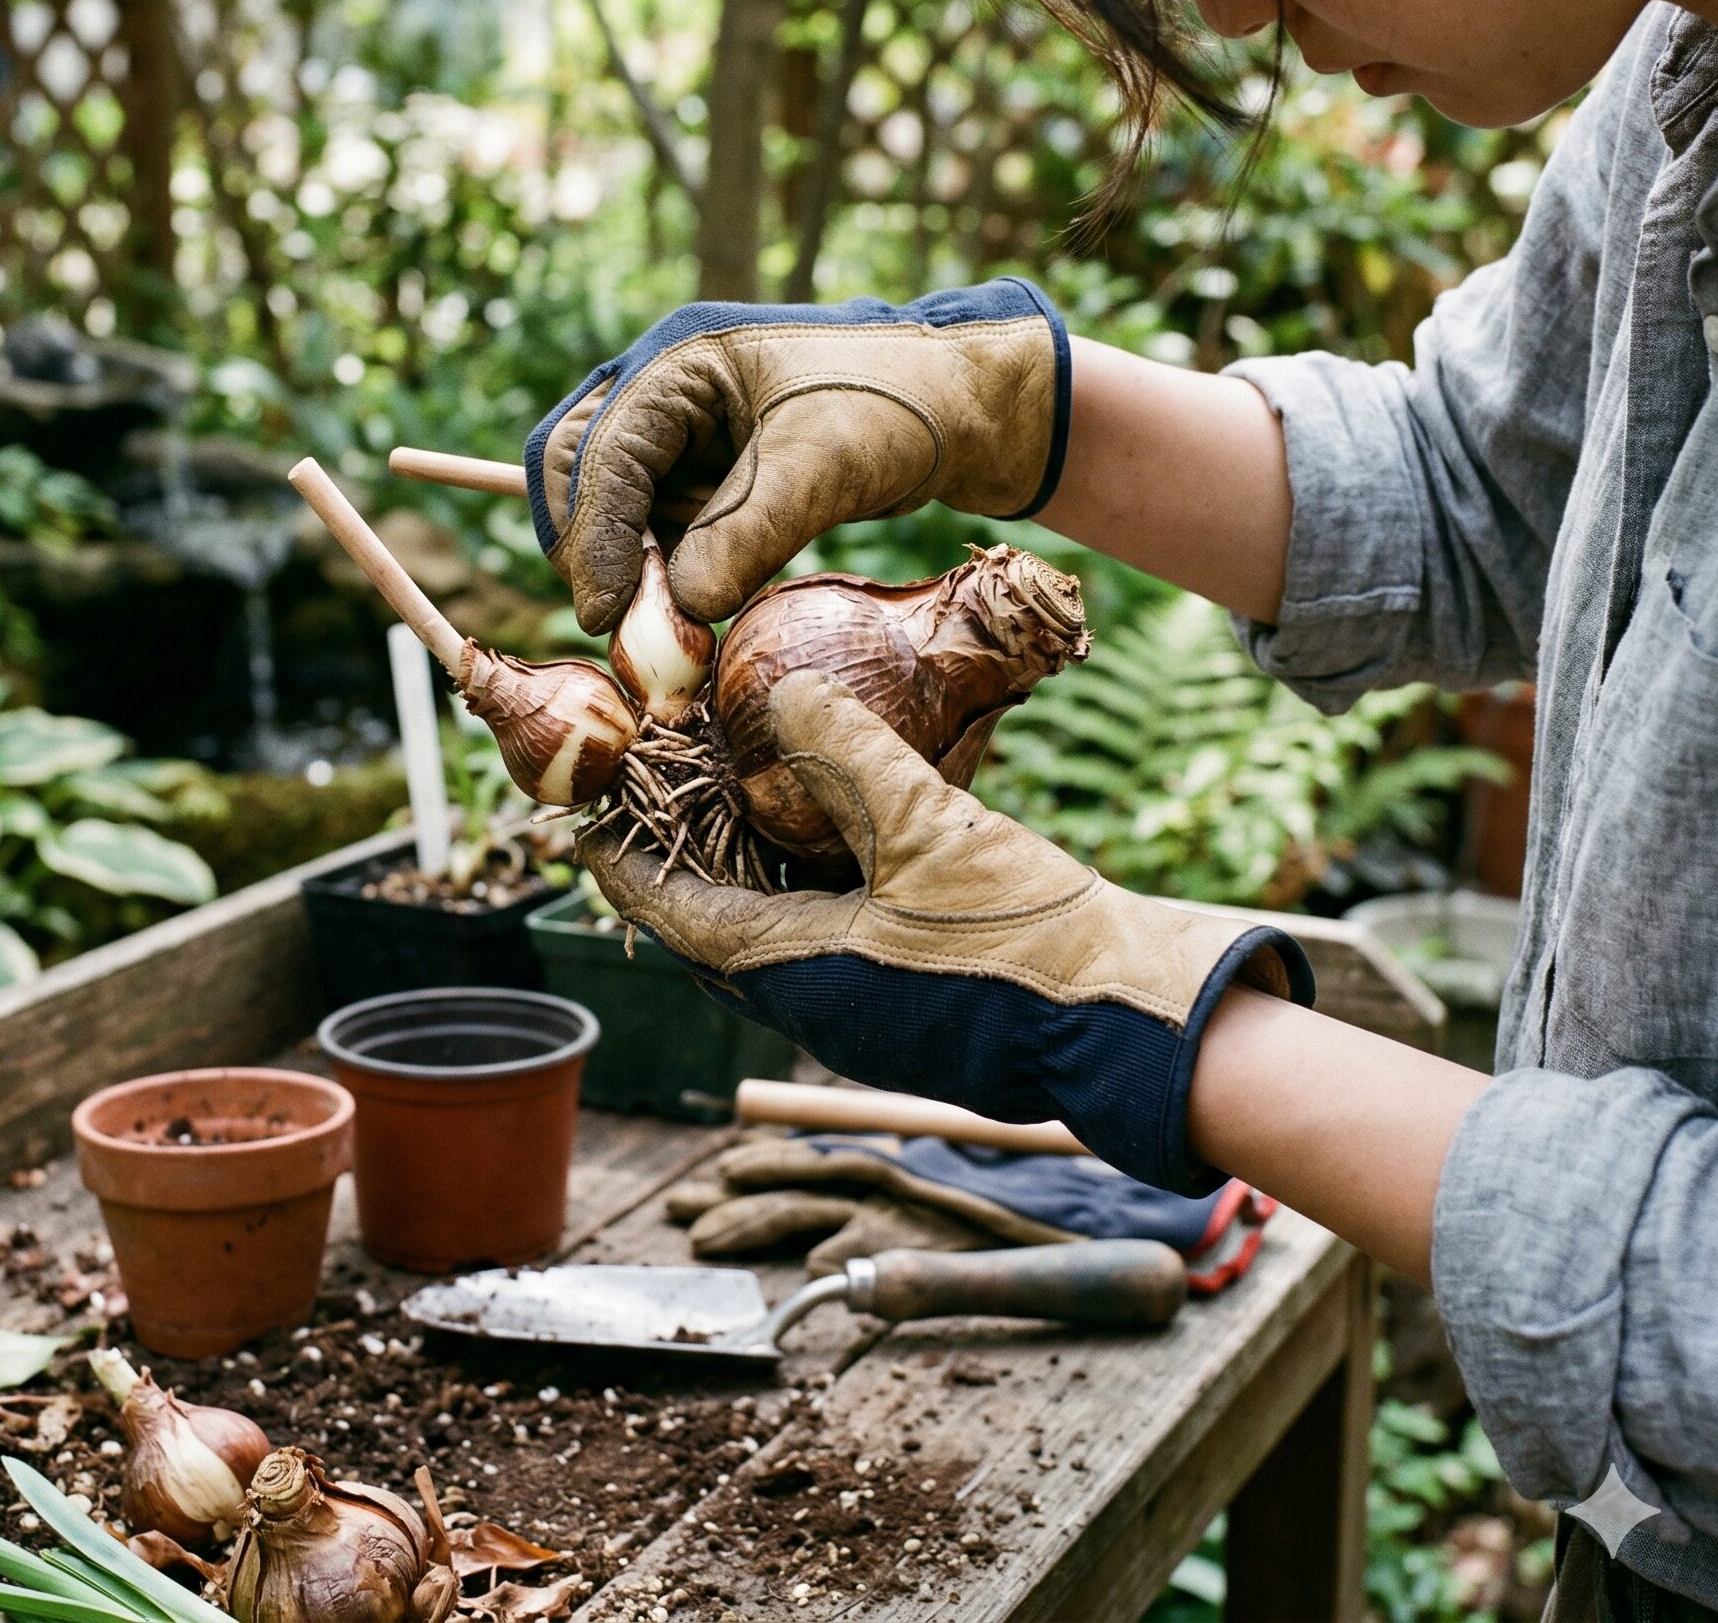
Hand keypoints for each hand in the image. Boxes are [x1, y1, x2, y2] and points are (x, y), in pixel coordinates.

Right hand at [527, 281, 1069, 632]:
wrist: (956, 410)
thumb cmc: (895, 407)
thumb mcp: (823, 466)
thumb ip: (750, 529)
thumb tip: (684, 605)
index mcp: (679, 360)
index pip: (602, 452)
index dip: (594, 536)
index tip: (604, 614)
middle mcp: (662, 392)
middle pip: (579, 473)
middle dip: (591, 549)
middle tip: (617, 626)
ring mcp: (678, 437)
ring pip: (612, 510)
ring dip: (626, 571)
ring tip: (665, 632)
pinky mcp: (702, 479)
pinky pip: (655, 531)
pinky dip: (661, 575)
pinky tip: (683, 614)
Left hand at [581, 671, 1311, 1193]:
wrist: (1132, 1024)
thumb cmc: (1029, 940)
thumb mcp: (930, 827)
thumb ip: (849, 754)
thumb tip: (780, 692)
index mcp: (797, 975)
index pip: (674, 912)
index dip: (625, 858)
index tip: (584, 815)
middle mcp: (814, 1003)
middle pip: (714, 921)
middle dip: (682, 853)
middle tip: (656, 787)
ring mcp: (862, 1008)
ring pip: (772, 928)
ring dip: (746, 865)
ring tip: (731, 793)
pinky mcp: (907, 998)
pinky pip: (827, 932)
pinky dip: (808, 879)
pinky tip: (831, 828)